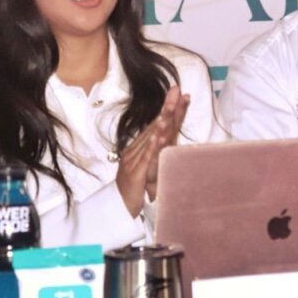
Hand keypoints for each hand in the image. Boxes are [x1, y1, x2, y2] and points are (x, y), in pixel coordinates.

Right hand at [115, 86, 189, 217]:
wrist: (117, 207)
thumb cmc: (134, 187)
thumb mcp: (146, 167)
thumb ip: (155, 152)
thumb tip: (165, 137)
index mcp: (138, 147)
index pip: (156, 123)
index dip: (169, 108)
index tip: (181, 93)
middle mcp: (135, 149)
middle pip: (154, 125)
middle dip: (167, 107)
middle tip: (177, 89)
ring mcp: (133, 160)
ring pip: (149, 138)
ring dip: (161, 122)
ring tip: (170, 108)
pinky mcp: (135, 173)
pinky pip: (145, 158)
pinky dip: (152, 146)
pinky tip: (160, 136)